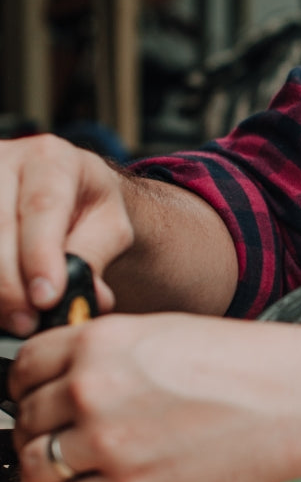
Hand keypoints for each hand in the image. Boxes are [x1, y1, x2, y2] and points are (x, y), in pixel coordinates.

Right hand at [0, 135, 133, 335]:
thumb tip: (90, 297)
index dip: (40, 255)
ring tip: (13, 319)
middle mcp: (4, 159)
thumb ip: (95, 258)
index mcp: (52, 159)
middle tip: (27, 322)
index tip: (47, 298)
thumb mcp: (109, 227)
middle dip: (11, 283)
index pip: (43, 206)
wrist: (66, 192)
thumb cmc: (88, 209)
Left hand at [10, 313, 300, 481]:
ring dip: (49, 471)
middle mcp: (95, 388)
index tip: (41, 399)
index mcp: (104, 342)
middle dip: (41, 430)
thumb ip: (114, 356)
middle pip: (26, 417)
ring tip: (74, 471)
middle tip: (66, 439)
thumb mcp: (170, 334)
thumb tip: (76, 381)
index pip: (25, 366)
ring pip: (36, 466)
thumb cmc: (251, 366)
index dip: (29, 387)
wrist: (298, 400)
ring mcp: (109, 440)